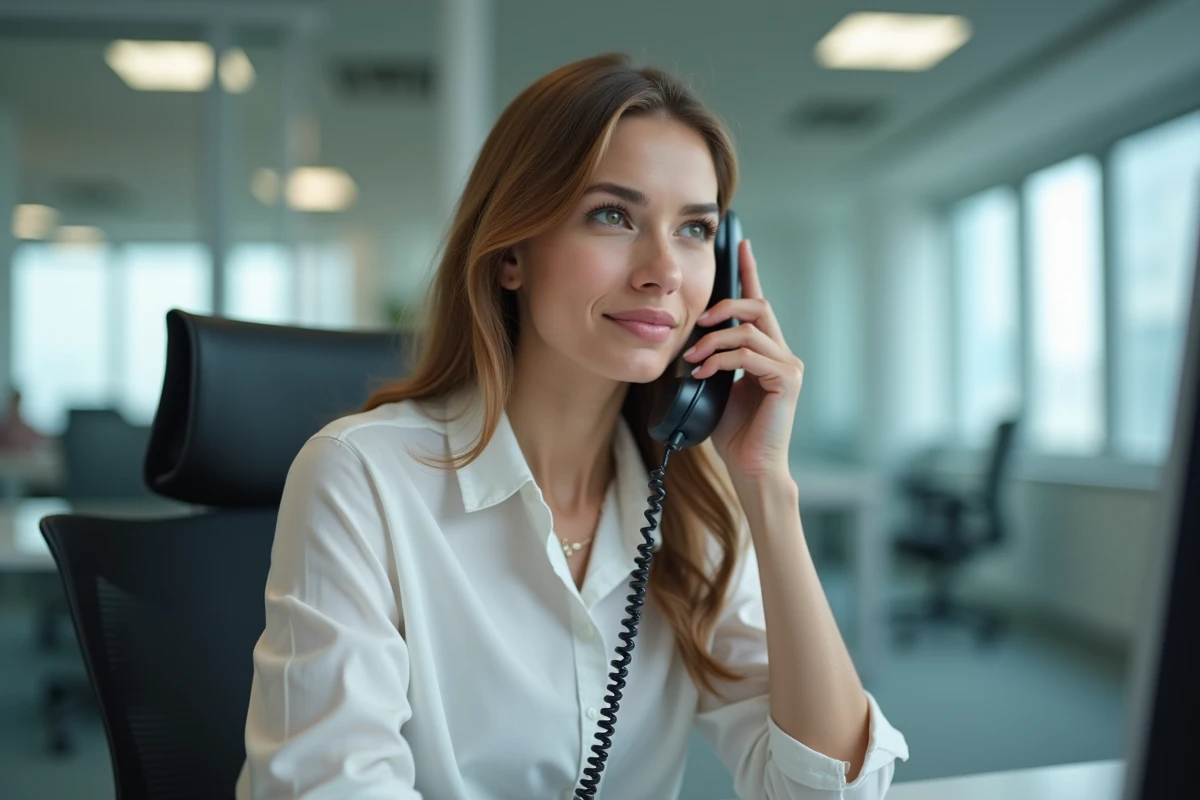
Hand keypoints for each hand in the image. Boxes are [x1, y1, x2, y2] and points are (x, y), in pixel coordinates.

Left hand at [683, 239, 803, 482]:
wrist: (750, 467)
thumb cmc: (732, 431)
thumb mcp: (716, 385)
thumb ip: (712, 359)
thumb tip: (690, 340)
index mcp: (766, 351)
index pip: (758, 303)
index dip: (749, 272)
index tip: (739, 244)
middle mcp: (782, 354)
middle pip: (758, 306)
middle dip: (725, 305)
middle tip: (698, 322)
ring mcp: (788, 367)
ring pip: (749, 331)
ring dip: (714, 341)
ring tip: (693, 357)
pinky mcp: (786, 381)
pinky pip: (750, 356)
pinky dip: (722, 360)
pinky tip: (706, 372)